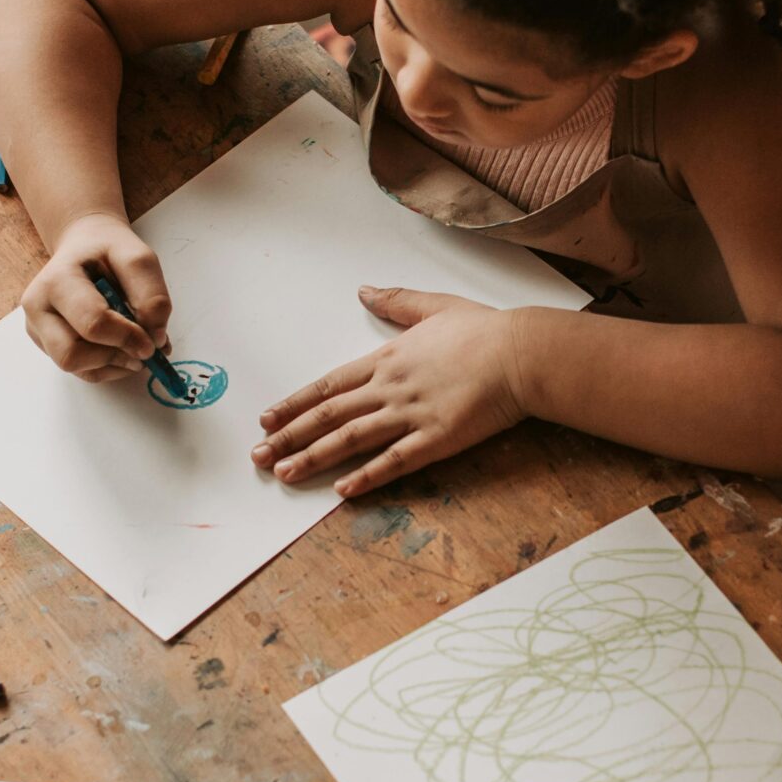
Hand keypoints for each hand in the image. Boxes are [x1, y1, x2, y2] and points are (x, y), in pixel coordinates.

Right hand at [20, 213, 172, 382]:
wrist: (84, 248)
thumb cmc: (108, 252)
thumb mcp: (138, 259)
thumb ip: (152, 296)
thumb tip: (155, 339)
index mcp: (56, 280)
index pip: (92, 323)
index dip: (127, 338)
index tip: (154, 343)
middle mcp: (38, 308)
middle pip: (71, 355)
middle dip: (114, 357)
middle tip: (144, 350)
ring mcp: (38, 329)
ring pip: (75, 368)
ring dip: (113, 364)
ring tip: (134, 347)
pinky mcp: (47, 345)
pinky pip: (80, 371)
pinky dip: (108, 368)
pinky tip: (122, 351)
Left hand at [252, 287, 528, 497]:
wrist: (523, 352)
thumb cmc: (485, 330)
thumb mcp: (435, 306)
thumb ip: (396, 301)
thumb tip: (364, 291)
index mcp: (388, 358)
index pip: (329, 385)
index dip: (295, 403)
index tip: (268, 419)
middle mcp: (391, 387)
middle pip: (329, 414)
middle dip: (291, 436)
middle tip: (258, 456)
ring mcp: (412, 414)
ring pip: (351, 439)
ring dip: (314, 457)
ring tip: (285, 474)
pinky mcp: (437, 439)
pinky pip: (394, 462)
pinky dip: (366, 476)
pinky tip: (342, 490)